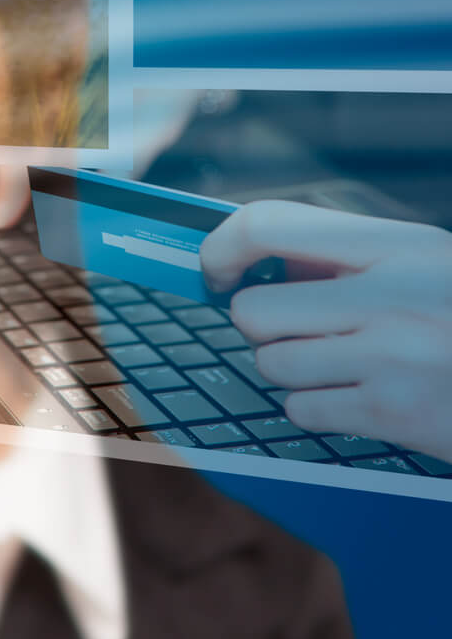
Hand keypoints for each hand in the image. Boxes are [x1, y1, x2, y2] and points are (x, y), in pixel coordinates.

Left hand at [202, 200, 451, 464]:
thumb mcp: (424, 262)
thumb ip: (346, 257)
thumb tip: (247, 261)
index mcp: (396, 244)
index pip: (266, 225)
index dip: (221, 249)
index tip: (214, 270)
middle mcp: (389, 295)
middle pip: (252, 309)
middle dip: (266, 326)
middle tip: (305, 331)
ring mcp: (389, 357)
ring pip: (271, 364)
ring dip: (294, 370)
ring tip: (346, 364)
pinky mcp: (394, 414)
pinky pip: (301, 410)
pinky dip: (318, 409)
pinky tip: (362, 398)